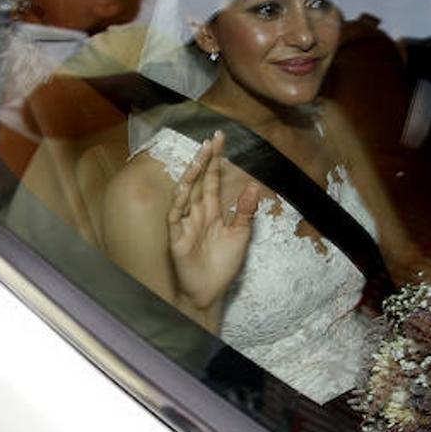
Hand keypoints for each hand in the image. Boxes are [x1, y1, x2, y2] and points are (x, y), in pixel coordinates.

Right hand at [167, 132, 262, 310]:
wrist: (210, 292)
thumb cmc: (223, 265)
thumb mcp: (240, 236)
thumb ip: (245, 212)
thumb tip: (255, 185)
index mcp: (212, 211)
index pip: (213, 180)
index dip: (216, 161)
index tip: (221, 140)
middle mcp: (197, 213)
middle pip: (199, 181)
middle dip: (204, 160)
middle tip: (211, 139)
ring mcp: (186, 223)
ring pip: (186, 193)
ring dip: (192, 175)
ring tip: (200, 157)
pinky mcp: (177, 237)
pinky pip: (175, 215)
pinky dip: (179, 201)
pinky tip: (185, 187)